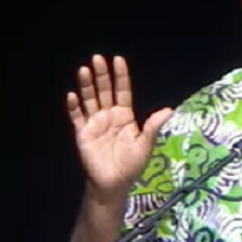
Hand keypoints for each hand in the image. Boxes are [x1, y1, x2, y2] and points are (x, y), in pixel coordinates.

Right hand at [67, 54, 171, 196]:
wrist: (114, 183)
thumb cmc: (131, 165)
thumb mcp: (145, 145)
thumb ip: (153, 127)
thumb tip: (169, 110)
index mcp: (124, 116)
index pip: (122, 91)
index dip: (120, 76)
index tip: (118, 60)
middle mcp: (108, 115)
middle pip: (104, 91)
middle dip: (101, 75)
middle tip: (98, 58)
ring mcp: (95, 123)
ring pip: (89, 100)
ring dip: (86, 85)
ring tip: (84, 69)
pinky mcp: (83, 134)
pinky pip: (77, 117)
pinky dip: (74, 107)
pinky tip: (72, 95)